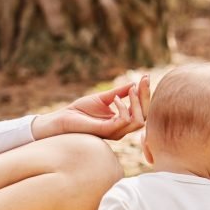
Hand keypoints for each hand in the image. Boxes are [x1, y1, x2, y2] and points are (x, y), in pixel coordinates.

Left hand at [31, 76, 149, 140]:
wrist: (63, 118)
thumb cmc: (80, 110)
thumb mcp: (104, 98)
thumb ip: (120, 92)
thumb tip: (135, 83)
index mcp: (122, 121)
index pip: (142, 110)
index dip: (146, 94)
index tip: (146, 77)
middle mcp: (122, 128)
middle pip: (145, 116)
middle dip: (146, 96)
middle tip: (144, 80)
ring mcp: (115, 131)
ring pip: (139, 121)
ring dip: (137, 102)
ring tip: (131, 89)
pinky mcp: (106, 130)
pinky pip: (124, 121)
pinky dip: (123, 107)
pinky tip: (115, 98)